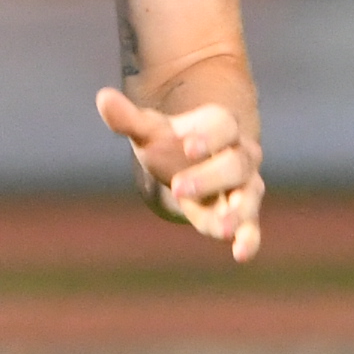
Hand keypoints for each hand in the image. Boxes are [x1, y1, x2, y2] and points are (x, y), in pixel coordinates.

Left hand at [97, 89, 261, 262]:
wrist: (188, 165)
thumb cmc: (170, 144)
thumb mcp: (150, 132)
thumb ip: (129, 118)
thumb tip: (102, 98)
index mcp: (220, 127)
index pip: (223, 127)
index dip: (208, 136)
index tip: (188, 146)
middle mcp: (240, 154)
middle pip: (236, 163)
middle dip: (210, 177)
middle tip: (179, 188)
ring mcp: (245, 186)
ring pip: (249, 195)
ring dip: (238, 212)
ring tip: (224, 229)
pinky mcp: (243, 215)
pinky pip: (251, 226)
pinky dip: (249, 239)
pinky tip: (241, 255)